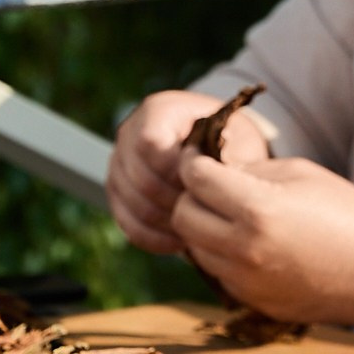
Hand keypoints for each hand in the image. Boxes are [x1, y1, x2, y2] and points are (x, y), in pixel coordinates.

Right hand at [108, 89, 270, 254]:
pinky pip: (126, 222)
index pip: (150, 143)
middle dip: (174, 202)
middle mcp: (130, 132)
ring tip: (197, 233)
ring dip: (165, 223)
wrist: (212, 147)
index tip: (204, 185)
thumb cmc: (228, 140)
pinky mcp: (118, 191)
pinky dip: (152, 237)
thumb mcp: (236, 139)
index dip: (176, 171)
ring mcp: (119, 163)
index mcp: (158, 111)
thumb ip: (227, 154)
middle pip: (141, 179)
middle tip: (205, 217)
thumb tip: (221, 179)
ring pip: (132, 203)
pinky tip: (179, 243)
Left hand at [171, 153, 353, 338]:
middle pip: (184, 217)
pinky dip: (224, 256)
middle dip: (191, 196)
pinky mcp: (253, 302)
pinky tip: (250, 244)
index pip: (196, 179)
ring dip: (204, 229)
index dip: (193, 162)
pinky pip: (219, 273)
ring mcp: (246, 282)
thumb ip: (251, 170)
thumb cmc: (349, 214)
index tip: (199, 158)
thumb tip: (215, 170)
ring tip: (230, 215)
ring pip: (195, 249)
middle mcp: (243, 250)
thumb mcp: (301, 174)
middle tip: (209, 187)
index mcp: (257, 210)